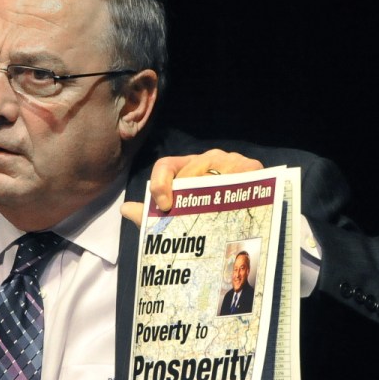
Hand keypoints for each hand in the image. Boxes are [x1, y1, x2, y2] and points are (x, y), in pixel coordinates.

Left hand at [120, 150, 263, 226]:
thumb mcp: (182, 216)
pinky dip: (234, 192)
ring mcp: (231, 160)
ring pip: (213, 174)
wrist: (253, 221)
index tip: (162, 205)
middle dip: (185, 196)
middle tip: (187, 218)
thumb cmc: (212, 215)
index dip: (160, 183)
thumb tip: (125, 209)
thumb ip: (152, 214)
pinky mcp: (253, 167)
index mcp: (187, 167)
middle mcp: (208, 158)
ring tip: (210, 217)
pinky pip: (239, 177)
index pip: (165, 165)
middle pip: (190, 171)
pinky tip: (231, 209)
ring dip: (210, 198)